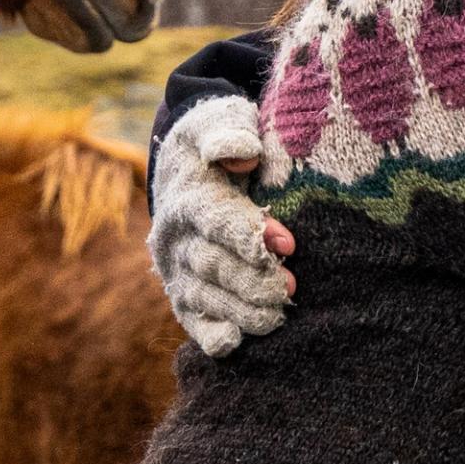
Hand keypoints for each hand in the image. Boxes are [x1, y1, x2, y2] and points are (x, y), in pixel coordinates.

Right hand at [150, 96, 297, 356]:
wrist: (187, 168)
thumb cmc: (217, 142)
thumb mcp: (221, 120)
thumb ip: (229, 133)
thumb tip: (242, 152)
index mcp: (187, 196)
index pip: (217, 218)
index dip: (250, 232)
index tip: (288, 243)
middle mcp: (175, 237)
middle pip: (212, 264)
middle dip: (251, 279)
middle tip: (289, 289)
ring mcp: (176, 269)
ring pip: (205, 295)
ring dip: (240, 309)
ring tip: (276, 318)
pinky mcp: (182, 293)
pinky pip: (192, 318)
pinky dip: (209, 333)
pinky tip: (233, 343)